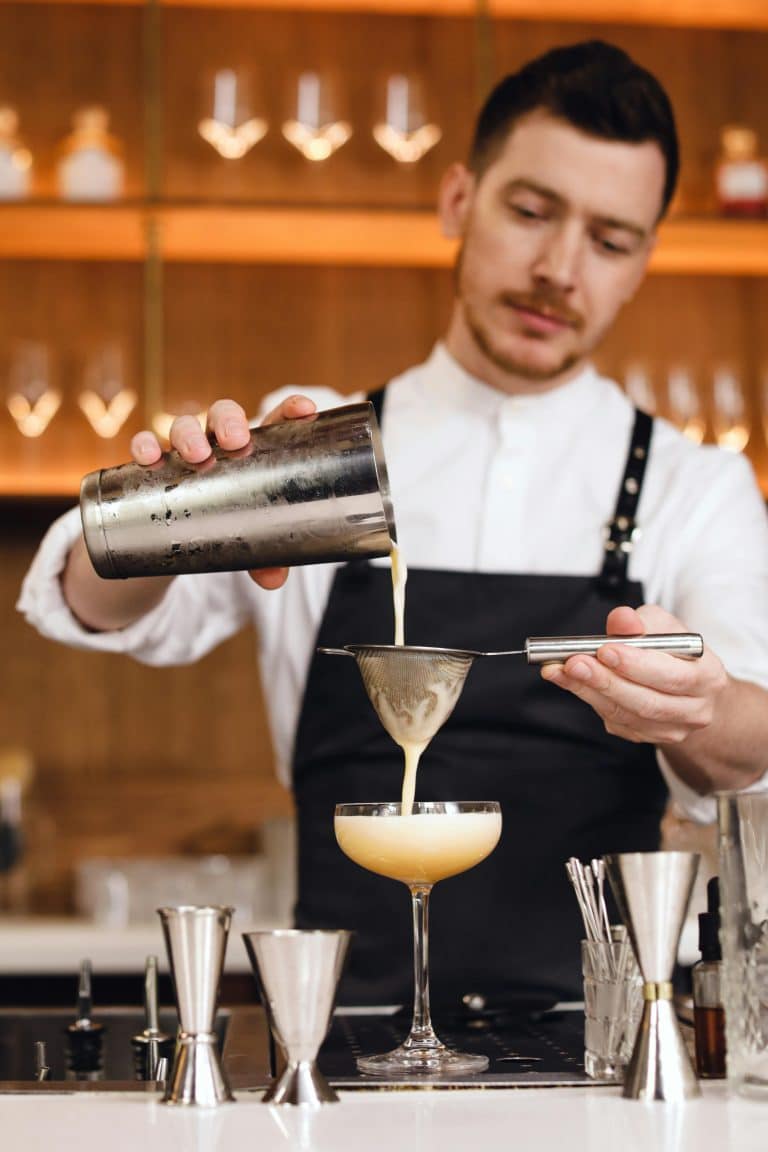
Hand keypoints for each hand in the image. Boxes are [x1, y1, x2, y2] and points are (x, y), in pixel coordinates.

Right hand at [129, 394, 316, 590]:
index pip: (274, 421)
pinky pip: (145, 445)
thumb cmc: (228, 525)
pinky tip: (147, 457)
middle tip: (236, 441)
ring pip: (185, 426)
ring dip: (189, 434)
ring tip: (196, 456)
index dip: (289, 409)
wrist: (179, 537)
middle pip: (224, 415)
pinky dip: (145, 445)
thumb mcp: (250, 542)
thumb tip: (273, 579)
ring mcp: (184, 451)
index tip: (305, 410)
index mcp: (254, 451)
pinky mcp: (154, 465)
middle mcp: (218, 443)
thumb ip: (265, 558)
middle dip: (229, 420)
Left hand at [540, 604, 728, 746]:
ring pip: (625, 715)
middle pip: (646, 702)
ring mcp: (671, 729)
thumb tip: (621, 619)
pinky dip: (588, 699)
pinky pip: (615, 721)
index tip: (604, 649)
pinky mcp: (646, 736)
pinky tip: (568, 681)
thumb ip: (643, 622)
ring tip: (561, 670)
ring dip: (588, 691)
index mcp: (708, 677)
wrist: (691, 689)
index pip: (672, 676)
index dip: (636, 664)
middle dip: (605, 680)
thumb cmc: (676, 652)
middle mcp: (695, 709)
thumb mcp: (666, 626)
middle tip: (574, 662)